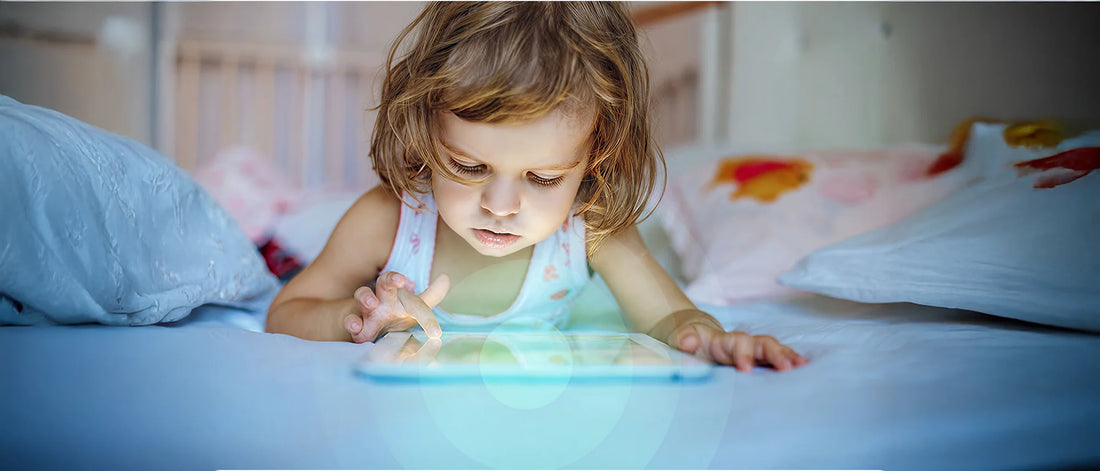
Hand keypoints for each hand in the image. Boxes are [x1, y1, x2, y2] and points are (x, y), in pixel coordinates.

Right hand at [343, 271, 449, 342]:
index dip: (418, 285)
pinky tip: (356, 326)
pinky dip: (351, 322)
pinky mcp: (358, 328)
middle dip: (390, 279)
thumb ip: (432, 294)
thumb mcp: (415, 306)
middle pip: (383, 283)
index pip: (406, 283)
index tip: (429, 289)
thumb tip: (446, 277)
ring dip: (366, 298)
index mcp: (396, 292)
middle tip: (399, 281)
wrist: (370, 330)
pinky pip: (350, 322)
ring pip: (362, 297)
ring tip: (372, 302)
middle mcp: (382, 298)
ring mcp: (368, 312)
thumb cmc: (395, 314)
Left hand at [669, 322, 808, 371]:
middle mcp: (743, 343)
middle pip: (764, 344)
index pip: (738, 344)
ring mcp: (753, 352)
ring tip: (804, 367)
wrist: (694, 337)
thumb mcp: (680, 337)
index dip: (743, 355)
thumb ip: (684, 338)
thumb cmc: (689, 339)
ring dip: (789, 357)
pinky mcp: (758, 361)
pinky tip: (806, 371)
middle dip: (776, 354)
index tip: (745, 369)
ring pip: (775, 350)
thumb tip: (688, 341)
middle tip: (787, 368)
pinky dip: (791, 363)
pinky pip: (777, 360)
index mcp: (725, 340)